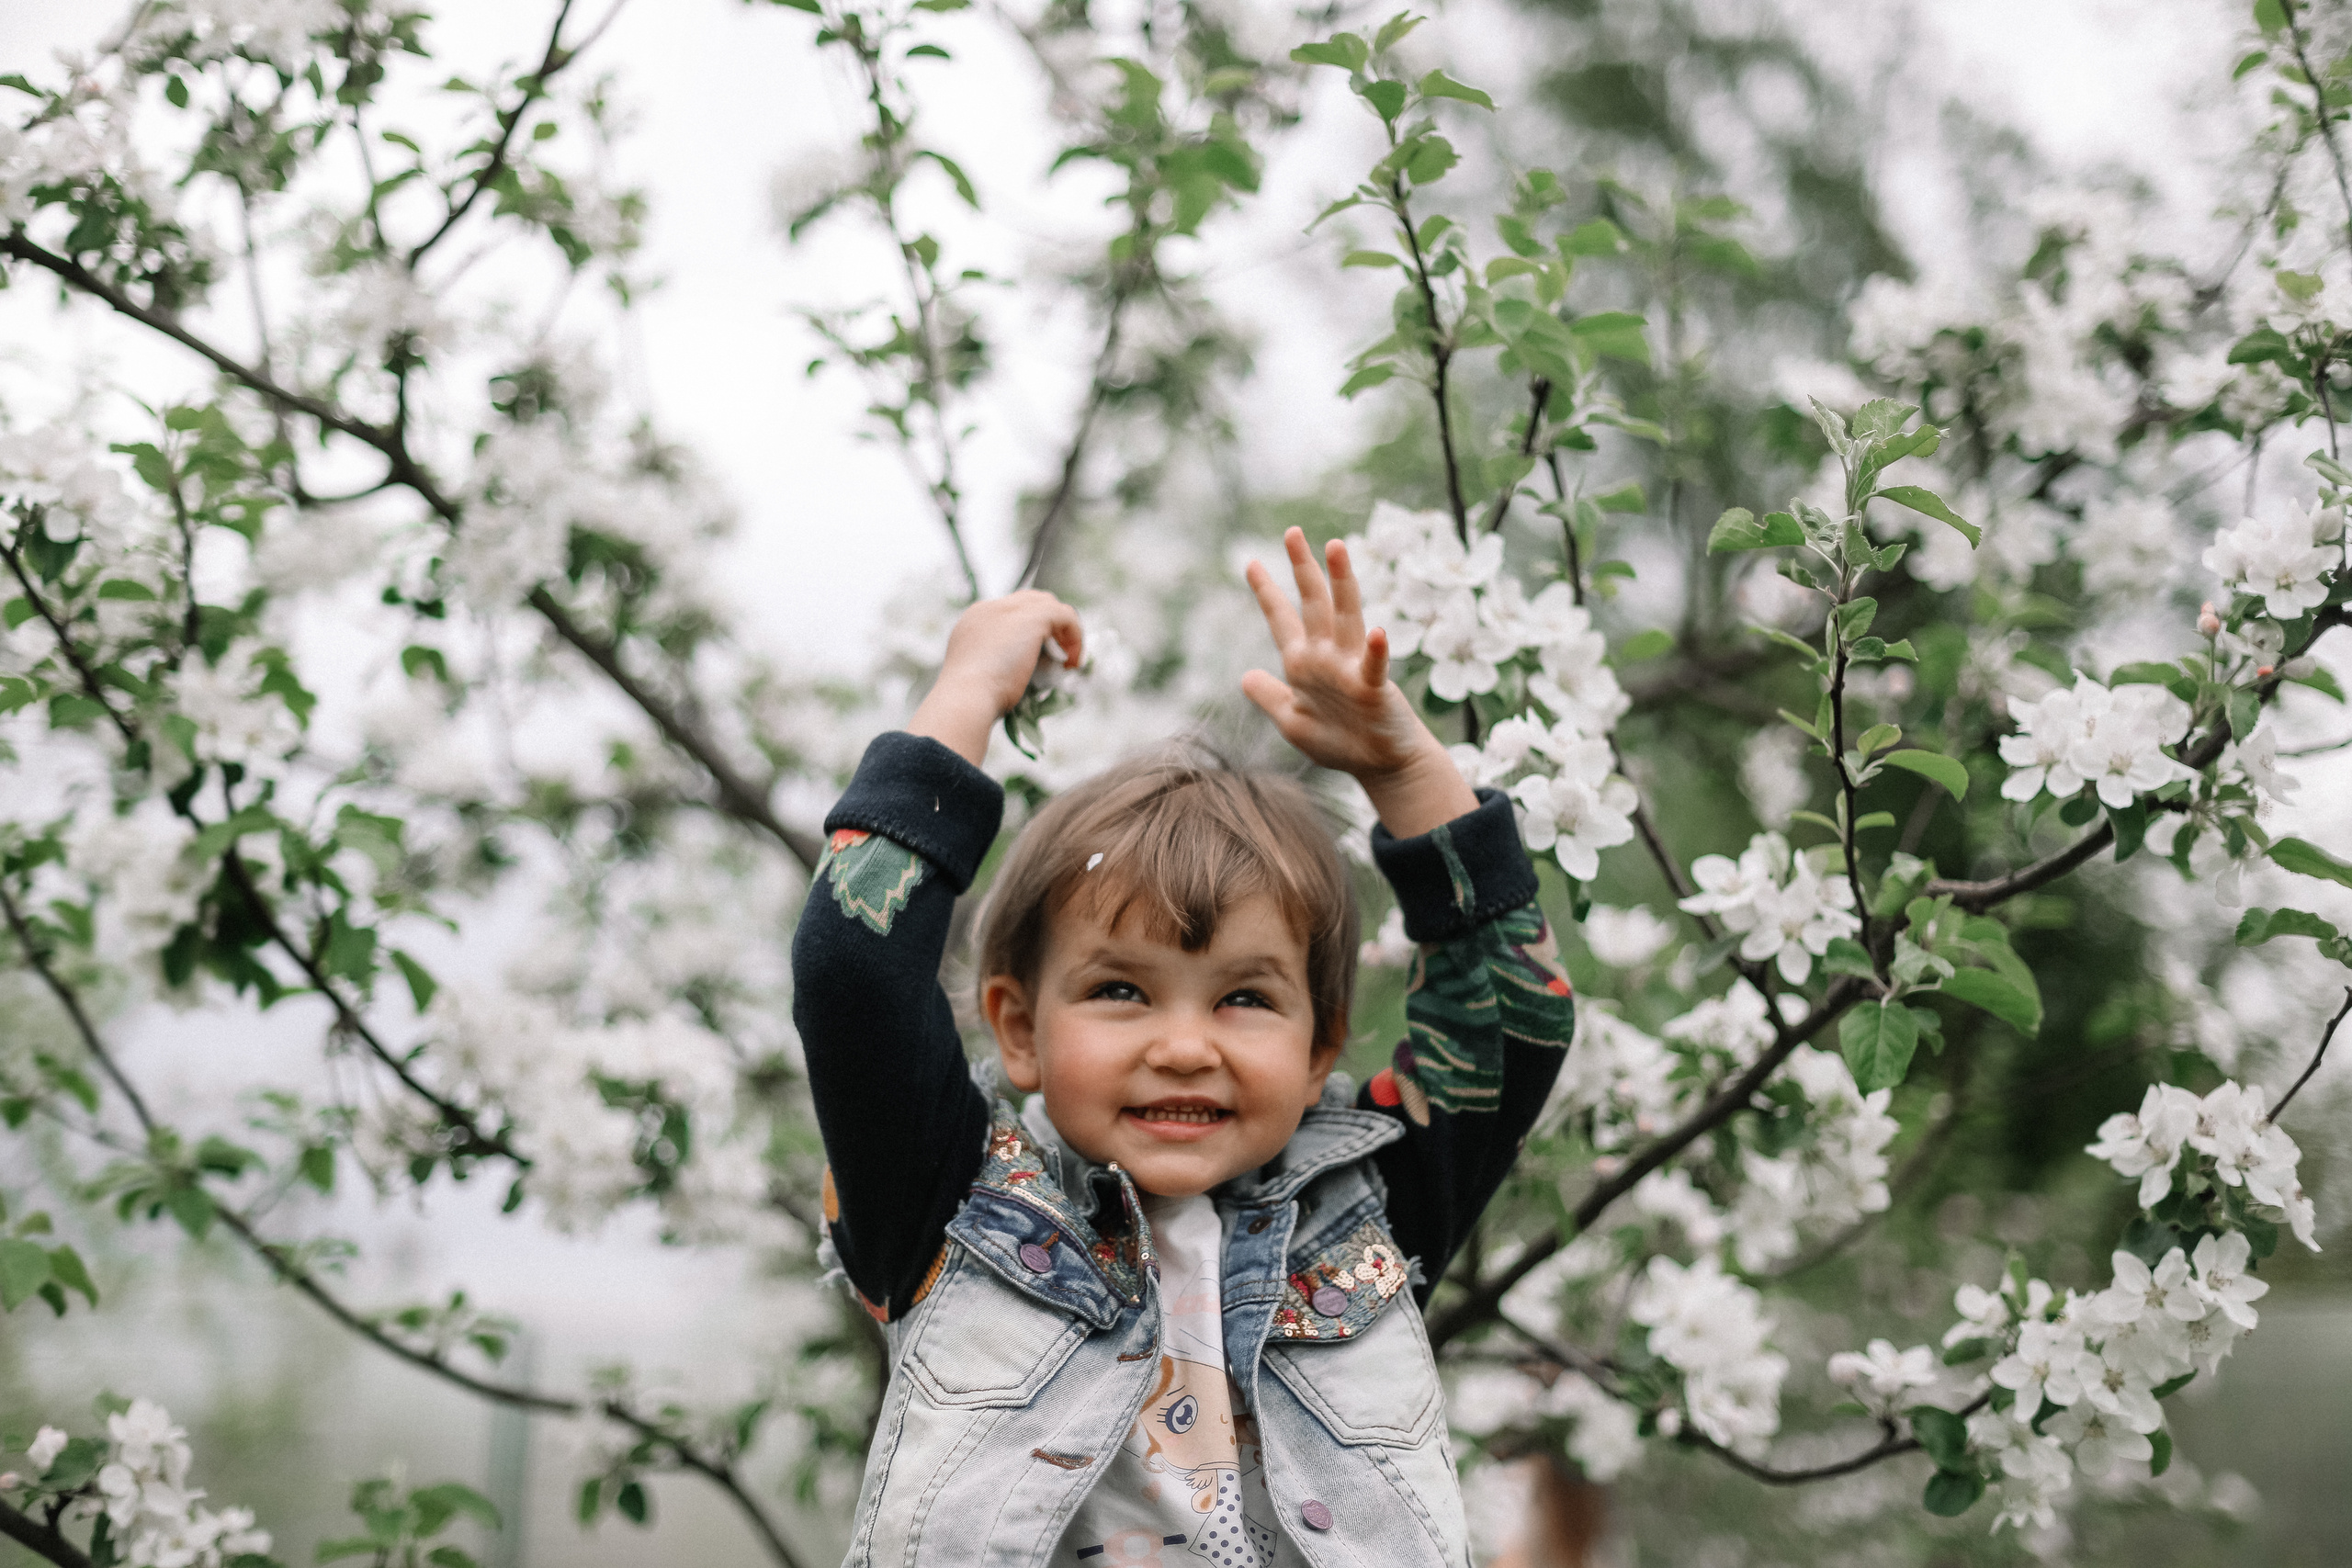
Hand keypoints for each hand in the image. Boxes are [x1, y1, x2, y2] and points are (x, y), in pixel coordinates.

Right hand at [907, 590, 1083, 764]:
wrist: (966, 696)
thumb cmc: (970, 698)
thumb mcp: (978, 674)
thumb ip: (995, 663)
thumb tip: (1016, 671)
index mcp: (975, 620)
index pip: (1009, 612)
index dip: (1027, 631)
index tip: (1038, 657)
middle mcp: (991, 608)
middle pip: (1029, 602)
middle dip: (1047, 625)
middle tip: (1057, 656)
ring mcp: (1011, 609)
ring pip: (1049, 605)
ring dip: (1062, 631)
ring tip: (1067, 660)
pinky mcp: (1034, 617)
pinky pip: (1065, 616)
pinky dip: (1075, 636)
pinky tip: (1072, 661)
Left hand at [1243, 527, 1478, 837]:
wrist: (1380, 766)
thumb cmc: (1339, 743)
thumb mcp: (1292, 722)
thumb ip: (1270, 697)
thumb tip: (1245, 677)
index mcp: (1303, 664)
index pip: (1282, 620)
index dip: (1266, 592)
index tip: (1250, 562)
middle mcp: (1326, 657)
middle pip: (1313, 604)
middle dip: (1303, 569)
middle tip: (1292, 533)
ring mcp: (1350, 669)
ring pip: (1345, 618)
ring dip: (1342, 584)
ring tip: (1335, 549)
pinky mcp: (1372, 689)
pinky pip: (1372, 666)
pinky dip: (1374, 650)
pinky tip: (1377, 631)